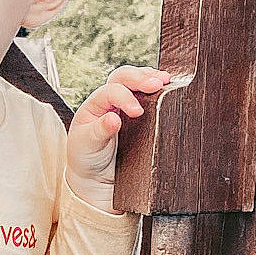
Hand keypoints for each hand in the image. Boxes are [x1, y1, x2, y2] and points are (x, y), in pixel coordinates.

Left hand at [66, 65, 171, 208]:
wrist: (96, 177)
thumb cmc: (88, 159)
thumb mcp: (87, 146)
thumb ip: (99, 132)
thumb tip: (113, 119)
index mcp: (94, 105)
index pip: (110, 91)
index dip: (125, 97)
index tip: (137, 112)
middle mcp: (109, 100)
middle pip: (123, 77)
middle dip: (140, 77)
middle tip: (157, 83)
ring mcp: (124, 105)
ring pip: (136, 80)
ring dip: (151, 77)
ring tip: (165, 80)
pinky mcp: (140, 114)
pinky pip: (147, 95)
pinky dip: (158, 89)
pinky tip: (168, 89)